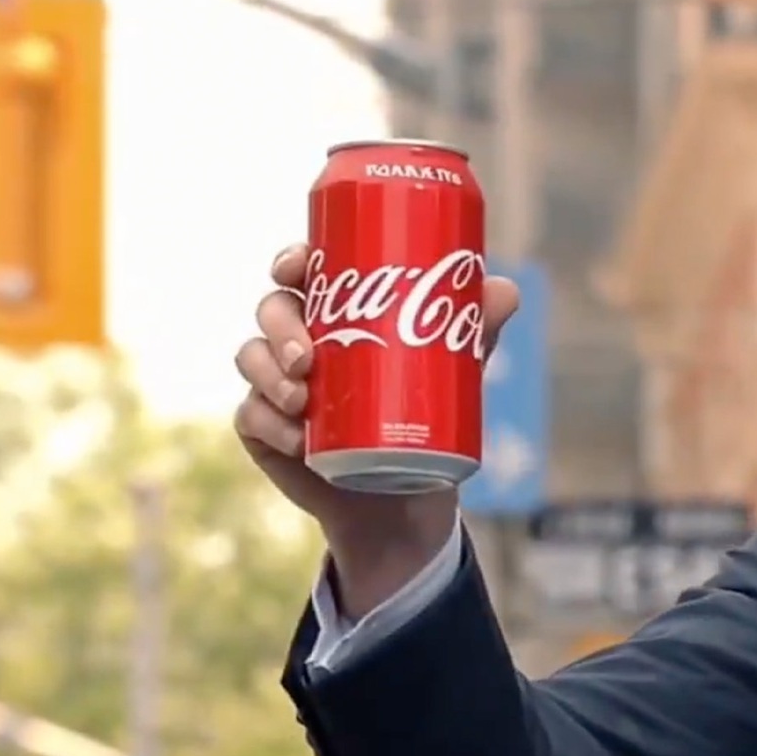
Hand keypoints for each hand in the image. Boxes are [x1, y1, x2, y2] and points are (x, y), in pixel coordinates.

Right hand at [234, 243, 520, 617]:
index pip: (302, 272)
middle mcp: (299, 339)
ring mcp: (276, 383)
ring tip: (303, 399)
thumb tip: (505, 291)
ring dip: (270, 374)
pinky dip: (269, 424)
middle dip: (281, 326)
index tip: (296, 267)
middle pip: (272, 310)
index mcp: (336, 310)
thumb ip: (479, 328)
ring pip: (251, 358)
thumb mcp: (456, 369)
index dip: (291, 260)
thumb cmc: (426, 412)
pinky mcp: (264, 429)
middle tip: (309, 356)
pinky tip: (295, 438)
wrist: (406, 495)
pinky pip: (251, 416)